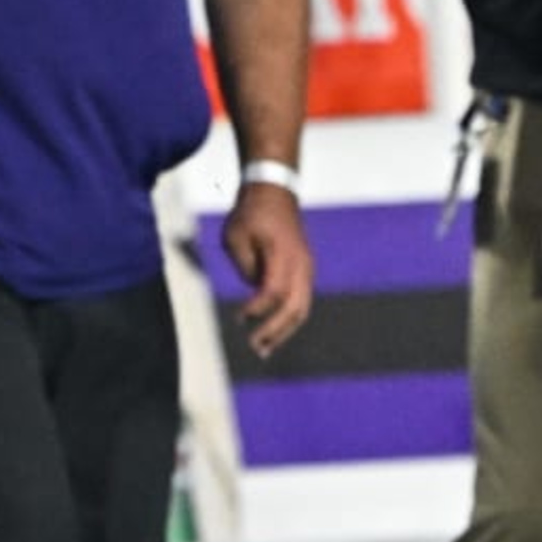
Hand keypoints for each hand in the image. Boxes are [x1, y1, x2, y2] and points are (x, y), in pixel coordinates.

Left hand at [222, 183, 313, 356]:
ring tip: (265, 348)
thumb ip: (244, 264)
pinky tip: (273, 331)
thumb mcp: (235, 234)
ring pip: (302, 308)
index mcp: (284, 255)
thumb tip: (255, 288)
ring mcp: (306, 268)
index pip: (273, 292)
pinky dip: (288, 318)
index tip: (238, 318)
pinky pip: (300, 301)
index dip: (257, 309)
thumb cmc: (251, 213)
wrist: (274, 192)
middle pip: (295, 308)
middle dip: (276, 331)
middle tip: (255, 348)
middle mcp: (301, 265)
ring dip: (284, 330)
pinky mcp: (304, 270)